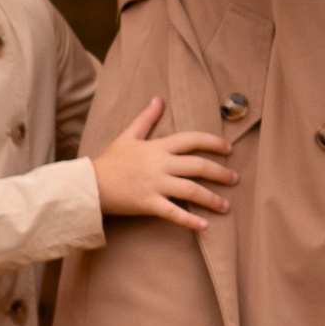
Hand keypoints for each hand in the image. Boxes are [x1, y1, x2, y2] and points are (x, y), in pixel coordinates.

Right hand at [92, 98, 235, 230]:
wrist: (89, 185)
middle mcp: (161, 164)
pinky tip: (205, 226)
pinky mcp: (148, 203)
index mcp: (158, 147)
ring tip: (226, 206)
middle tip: (235, 178)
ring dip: (212, 199)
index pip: (192, 140)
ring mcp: (155, 184)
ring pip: (191, 190)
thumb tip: (158, 99)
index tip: (228, 149)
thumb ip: (146, 118)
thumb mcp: (128, 135)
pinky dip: (190, 220)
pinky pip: (174, 213)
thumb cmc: (110, 161)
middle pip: (198, 165)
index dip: (213, 143)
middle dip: (220, 172)